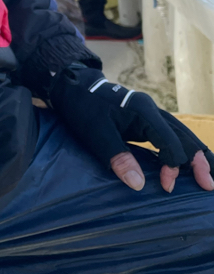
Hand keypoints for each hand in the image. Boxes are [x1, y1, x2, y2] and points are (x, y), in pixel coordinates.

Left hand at [50, 65, 213, 192]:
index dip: (173, 167)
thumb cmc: (83, 108)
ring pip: (180, 135)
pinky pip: (169, 135)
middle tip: (208, 186)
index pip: (170, 142)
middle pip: (184, 136)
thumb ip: (118, 157)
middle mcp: (152, 111)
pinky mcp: (144, 120)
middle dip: (197, 161)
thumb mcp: (96, 134)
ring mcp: (149, 114)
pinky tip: (185, 164)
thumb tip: (139, 185)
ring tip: (204, 177)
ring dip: (192, 155)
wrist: (73, 87)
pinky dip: (180, 150)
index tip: (166, 186)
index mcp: (144, 111)